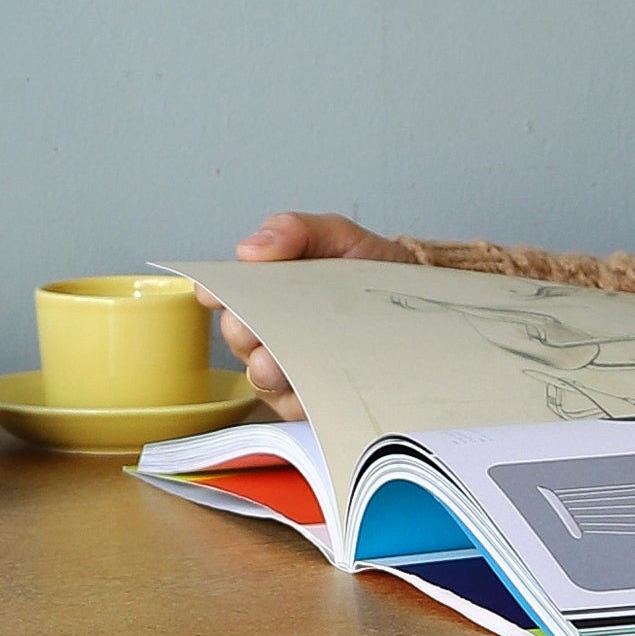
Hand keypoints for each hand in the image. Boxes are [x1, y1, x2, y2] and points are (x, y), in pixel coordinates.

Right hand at [221, 210, 415, 412]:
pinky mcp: (308, 399)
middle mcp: (268, 330)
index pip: (223, 292)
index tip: (221, 292)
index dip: (217, 292)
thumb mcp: (337, 236)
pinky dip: (299, 392)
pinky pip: (290, 404)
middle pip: (236, 336)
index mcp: (266, 288)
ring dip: (268, 366)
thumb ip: (295, 230)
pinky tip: (317, 378)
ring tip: (287, 356)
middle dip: (247, 330)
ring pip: (258, 375)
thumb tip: (250, 248)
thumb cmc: (372, 269)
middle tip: (265, 322)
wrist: (418, 303)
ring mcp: (286, 367)